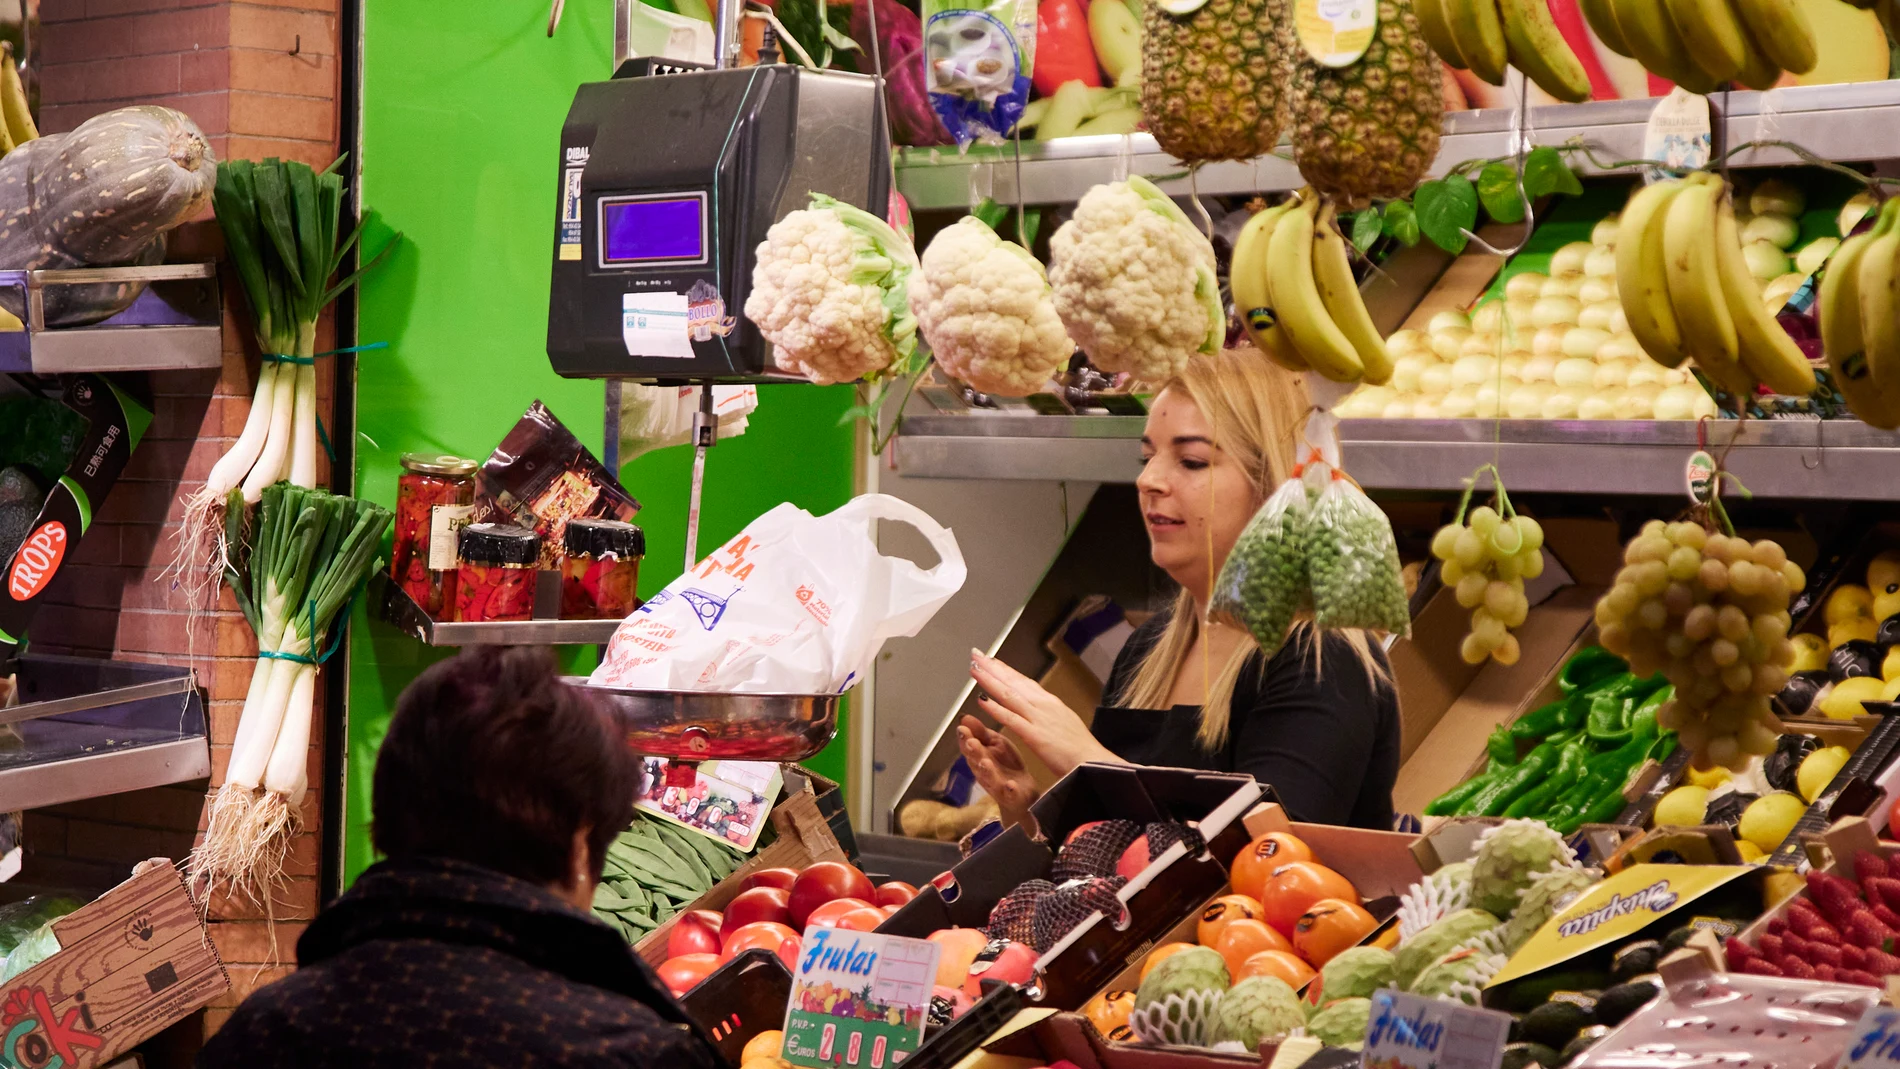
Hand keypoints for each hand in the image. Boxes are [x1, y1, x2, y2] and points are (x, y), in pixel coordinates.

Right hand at [957, 717, 1038, 831]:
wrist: (1023, 791)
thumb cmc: (1006, 764)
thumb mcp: (995, 744)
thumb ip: (981, 732)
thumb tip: (963, 717)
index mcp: (979, 757)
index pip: (969, 748)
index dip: (965, 739)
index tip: (962, 729)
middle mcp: (984, 772)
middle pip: (976, 762)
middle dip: (974, 753)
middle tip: (971, 742)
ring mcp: (997, 785)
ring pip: (990, 779)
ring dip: (987, 771)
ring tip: (986, 762)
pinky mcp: (1011, 796)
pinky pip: (1010, 794)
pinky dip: (1010, 790)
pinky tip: (1011, 785)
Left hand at [969, 649, 1119, 776]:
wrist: (1094, 763)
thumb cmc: (1081, 749)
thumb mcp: (1065, 722)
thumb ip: (1050, 714)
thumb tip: (1042, 707)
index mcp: (1051, 703)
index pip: (1023, 681)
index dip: (1005, 670)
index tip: (990, 660)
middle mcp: (1043, 705)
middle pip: (1013, 682)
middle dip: (992, 668)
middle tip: (975, 655)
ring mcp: (1038, 718)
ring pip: (1008, 694)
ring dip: (989, 681)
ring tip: (974, 669)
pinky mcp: (1035, 735)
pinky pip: (1011, 719)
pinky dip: (996, 708)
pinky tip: (982, 701)